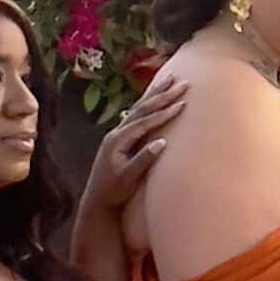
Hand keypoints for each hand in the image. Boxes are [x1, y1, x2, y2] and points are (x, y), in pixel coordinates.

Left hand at [79, 67, 189, 241]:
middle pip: (142, 109)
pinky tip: (152, 97)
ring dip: (155, 94)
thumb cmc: (114, 192)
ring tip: (169, 79)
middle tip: (182, 83)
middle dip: (163, 95)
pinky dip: (147, 104)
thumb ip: (144, 159)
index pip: (145, 122)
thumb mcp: (129, 178)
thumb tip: (162, 142)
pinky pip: (135, 115)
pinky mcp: (119, 138)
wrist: (97, 201)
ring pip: (138, 109)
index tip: (182, 103)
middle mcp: (116, 132)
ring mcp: (117, 134)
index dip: (164, 112)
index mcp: (118, 140)